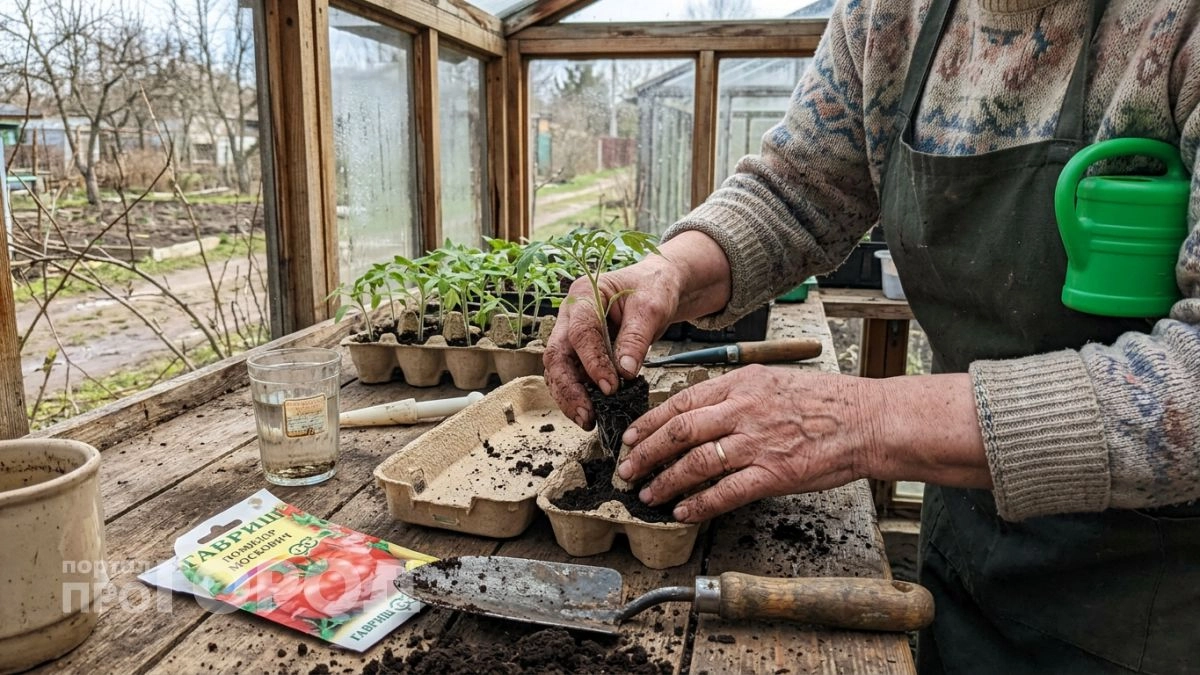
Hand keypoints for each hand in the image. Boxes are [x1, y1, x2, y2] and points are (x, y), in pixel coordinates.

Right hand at [543, 231, 732, 428]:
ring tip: (587, 420)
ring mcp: (570, 333)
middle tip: (587, 414)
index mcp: (584, 294)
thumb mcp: (651, 308)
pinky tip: (590, 412)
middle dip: (569, 388)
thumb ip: (636, 338)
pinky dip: (577, 395)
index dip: (592, 362)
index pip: (580, 332)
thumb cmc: (653, 288)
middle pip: (557, 354)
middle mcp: (570, 315)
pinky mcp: (579, 350)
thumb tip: (624, 372)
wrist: (657, 285)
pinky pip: (570, 375)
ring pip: (558, 369)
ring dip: (569, 396)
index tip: (610, 387)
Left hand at [616, 365, 872, 521]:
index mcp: (741, 383)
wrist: (867, 420)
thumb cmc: (826, 402)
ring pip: (695, 463)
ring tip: (648, 494)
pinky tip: (683, 510)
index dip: (649, 423)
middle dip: (644, 453)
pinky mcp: (774, 473)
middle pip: (679, 431)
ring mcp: (757, 442)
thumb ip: (736, 396)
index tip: (629, 437)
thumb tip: (701, 413)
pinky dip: (699, 503)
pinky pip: (726, 491)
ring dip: (665, 481)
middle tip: (626, 469)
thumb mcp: (773, 381)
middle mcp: (743, 409)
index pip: (680, 402)